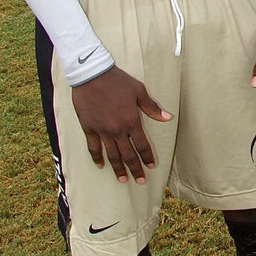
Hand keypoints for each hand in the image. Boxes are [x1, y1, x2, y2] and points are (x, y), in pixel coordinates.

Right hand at [71, 65, 171, 183]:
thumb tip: (167, 117)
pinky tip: (101, 166)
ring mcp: (102, 131)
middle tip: (140, 180)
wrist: (92, 75)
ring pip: (111, 155)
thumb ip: (152, 107)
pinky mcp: (89, 128)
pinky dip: (97, 158)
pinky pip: (93, 147)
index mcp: (131, 121)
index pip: (141, 145)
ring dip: (118, 168)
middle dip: (135, 169)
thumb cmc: (118, 81)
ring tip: (123, 179)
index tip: (151, 166)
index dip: (147, 157)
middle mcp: (117, 130)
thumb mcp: (139, 91)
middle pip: (127, 155)